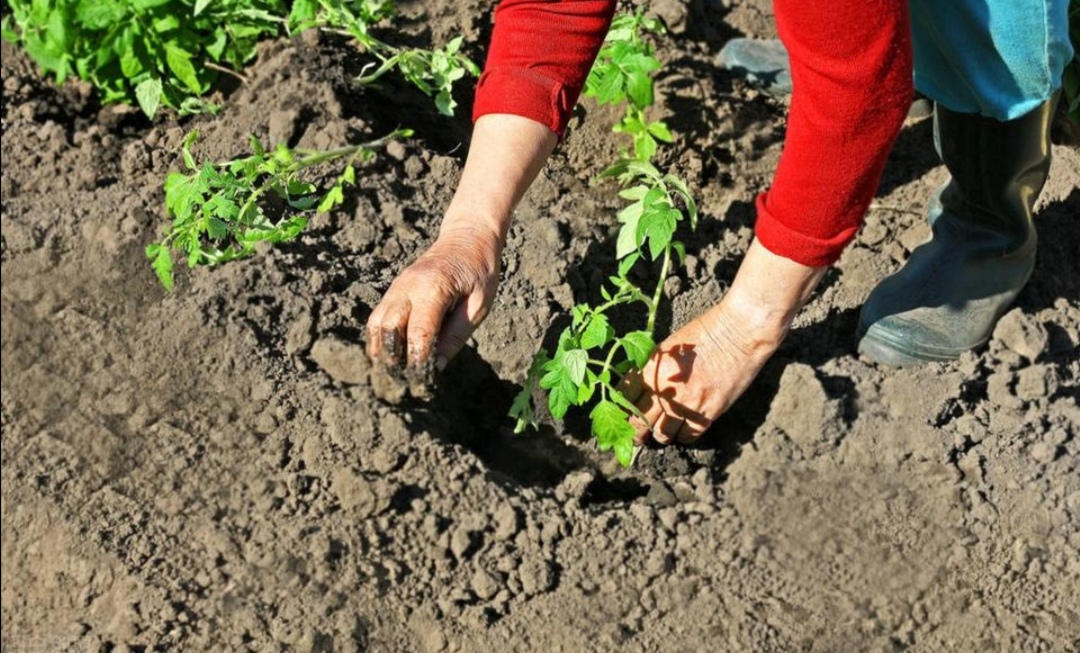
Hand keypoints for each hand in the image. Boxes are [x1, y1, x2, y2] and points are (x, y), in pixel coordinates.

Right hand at [366, 225, 501, 369]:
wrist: (468, 237)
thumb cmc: (480, 271)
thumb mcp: (479, 306)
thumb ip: (456, 335)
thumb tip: (435, 366)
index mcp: (433, 288)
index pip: (418, 333)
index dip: (417, 361)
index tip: (422, 383)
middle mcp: (408, 286)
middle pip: (388, 329)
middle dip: (392, 360)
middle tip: (401, 385)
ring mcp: (397, 286)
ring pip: (376, 324)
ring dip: (380, 352)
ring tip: (391, 376)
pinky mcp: (394, 289)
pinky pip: (378, 317)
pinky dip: (379, 339)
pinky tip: (387, 357)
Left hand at [619, 239, 826, 444]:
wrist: (738, 333)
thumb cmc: (705, 331)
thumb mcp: (669, 345)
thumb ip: (652, 368)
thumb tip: (639, 386)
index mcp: (650, 370)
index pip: (623, 397)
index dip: (619, 407)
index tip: (621, 412)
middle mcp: (664, 391)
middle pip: (638, 422)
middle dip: (634, 430)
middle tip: (636, 432)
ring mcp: (685, 405)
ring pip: (662, 434)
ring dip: (659, 434)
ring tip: (661, 431)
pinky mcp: (707, 413)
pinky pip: (688, 436)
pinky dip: (682, 436)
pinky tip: (683, 429)